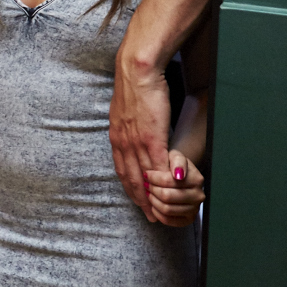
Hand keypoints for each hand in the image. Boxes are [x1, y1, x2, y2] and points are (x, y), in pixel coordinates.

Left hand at [110, 49, 171, 221]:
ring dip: (152, 195)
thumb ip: (127, 127)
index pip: (122, 169)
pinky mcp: (152, 136)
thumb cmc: (134, 87)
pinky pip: (158, 164)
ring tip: (160, 210)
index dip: (130, 188)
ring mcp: (137, 140)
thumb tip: (132, 133)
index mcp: (116, 136)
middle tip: (150, 216)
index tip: (137, 201)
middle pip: (131, 178)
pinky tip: (170, 190)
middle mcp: (123, 141)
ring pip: (144, 175)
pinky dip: (163, 180)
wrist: (137, 70)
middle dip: (140, 199)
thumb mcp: (124, 112)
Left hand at [144, 150, 204, 226]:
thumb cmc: (175, 165)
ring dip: (153, 201)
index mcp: (196, 179)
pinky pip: (169, 221)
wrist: (182, 176)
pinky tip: (153, 205)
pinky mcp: (188, 220)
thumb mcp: (176, 156)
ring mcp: (194, 209)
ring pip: (167, 209)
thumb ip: (177, 160)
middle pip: (167, 196)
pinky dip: (157, 213)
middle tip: (146, 184)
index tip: (146, 174)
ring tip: (149, 193)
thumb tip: (178, 175)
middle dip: (152, 189)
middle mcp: (198, 196)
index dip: (153, 178)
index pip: (168, 181)